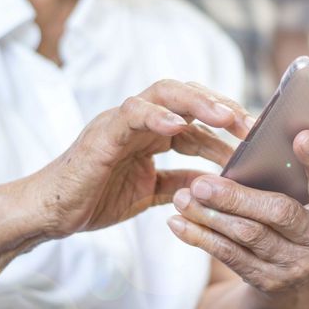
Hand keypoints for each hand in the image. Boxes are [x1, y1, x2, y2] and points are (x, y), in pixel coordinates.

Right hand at [33, 80, 253, 237]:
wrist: (51, 213)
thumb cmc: (97, 197)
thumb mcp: (152, 193)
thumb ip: (181, 183)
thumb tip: (217, 183)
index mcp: (154, 133)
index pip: (197, 118)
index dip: (227, 126)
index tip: (256, 139)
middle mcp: (141, 121)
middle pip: (188, 96)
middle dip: (221, 107)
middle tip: (251, 125)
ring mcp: (121, 122)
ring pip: (164, 94)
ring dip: (199, 103)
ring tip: (228, 117)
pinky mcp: (101, 133)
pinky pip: (130, 114)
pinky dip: (154, 115)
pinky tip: (176, 124)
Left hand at [168, 131, 308, 308]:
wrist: (302, 290)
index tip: (301, 135)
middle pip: (280, 213)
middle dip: (238, 197)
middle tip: (202, 181)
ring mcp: (296, 266)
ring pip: (249, 237)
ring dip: (211, 217)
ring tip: (183, 196)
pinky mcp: (268, 283)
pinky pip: (230, 258)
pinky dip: (202, 239)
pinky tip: (178, 223)